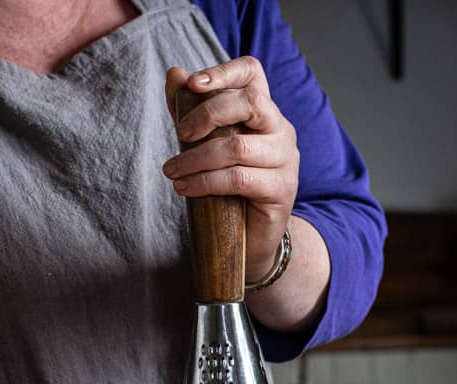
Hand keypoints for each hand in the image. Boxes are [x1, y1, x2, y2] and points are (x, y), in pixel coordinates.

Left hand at [164, 58, 299, 282]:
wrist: (251, 239)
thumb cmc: (228, 189)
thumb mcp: (206, 147)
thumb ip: (191, 112)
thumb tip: (175, 74)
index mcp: (264, 113)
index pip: (253, 73)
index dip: (224, 71)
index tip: (193, 84)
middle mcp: (280, 130)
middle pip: (250, 102)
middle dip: (207, 114)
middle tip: (179, 135)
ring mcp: (285, 160)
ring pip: (237, 146)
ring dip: (196, 158)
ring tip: (171, 171)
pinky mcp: (280, 190)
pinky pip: (238, 178)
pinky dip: (205, 182)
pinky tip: (184, 188)